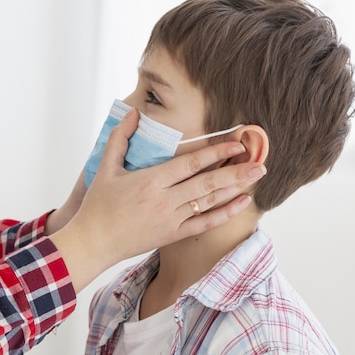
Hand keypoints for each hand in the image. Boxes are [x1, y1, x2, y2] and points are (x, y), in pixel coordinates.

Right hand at [50, 107, 265, 291]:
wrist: (93, 241)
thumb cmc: (98, 204)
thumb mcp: (106, 167)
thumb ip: (120, 138)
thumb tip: (134, 113)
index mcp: (150, 181)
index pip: (190, 163)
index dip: (215, 152)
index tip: (235, 143)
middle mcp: (165, 200)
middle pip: (207, 183)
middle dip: (236, 171)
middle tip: (260, 161)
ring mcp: (171, 219)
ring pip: (210, 202)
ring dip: (236, 188)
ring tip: (257, 177)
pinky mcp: (173, 235)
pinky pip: (204, 224)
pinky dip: (225, 214)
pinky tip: (242, 203)